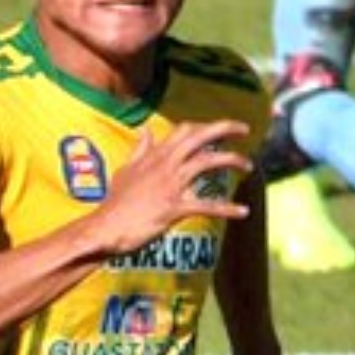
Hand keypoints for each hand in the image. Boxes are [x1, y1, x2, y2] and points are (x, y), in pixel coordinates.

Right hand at [89, 120, 251, 254]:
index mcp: (156, 155)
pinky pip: (207, 206)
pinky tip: (243, 212)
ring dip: (233, 161)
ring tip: (249, 167)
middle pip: (201, 137)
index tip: (218, 130)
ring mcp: (171, 185)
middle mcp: (166, 164)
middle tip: (245, 130)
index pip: (184, 130)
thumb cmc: (115, 203)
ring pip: (208, 162)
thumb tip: (145, 130)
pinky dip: (228, 209)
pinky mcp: (174, 208)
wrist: (106, 228)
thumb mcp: (125, 170)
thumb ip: (139, 150)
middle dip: (226, 129)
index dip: (204, 126)